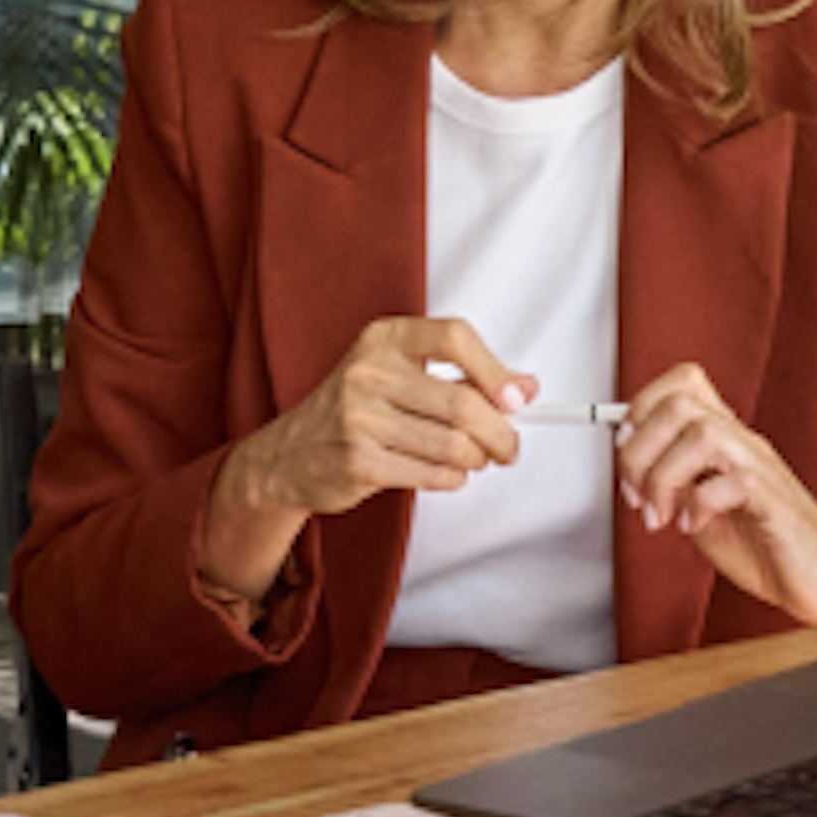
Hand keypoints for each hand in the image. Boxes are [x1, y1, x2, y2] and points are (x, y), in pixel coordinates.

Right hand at [195, 316, 533, 608]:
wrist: (290, 454)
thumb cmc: (356, 409)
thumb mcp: (402, 375)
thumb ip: (463, 376)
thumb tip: (526, 389)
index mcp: (383, 337)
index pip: (454, 337)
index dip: (495, 370)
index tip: (517, 399)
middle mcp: (369, 371)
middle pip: (462, 402)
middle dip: (500, 434)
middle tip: (508, 448)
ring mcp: (360, 417)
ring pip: (453, 446)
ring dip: (477, 461)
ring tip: (472, 460)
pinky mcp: (359, 461)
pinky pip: (434, 475)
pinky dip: (452, 479)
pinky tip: (444, 473)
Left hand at [613, 362, 816, 625]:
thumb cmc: (766, 543)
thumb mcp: (700, 508)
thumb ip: (673, 482)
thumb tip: (632, 469)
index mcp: (724, 438)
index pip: (682, 383)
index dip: (642, 406)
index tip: (628, 453)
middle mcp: (742, 442)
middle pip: (680, 402)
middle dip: (640, 448)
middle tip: (637, 493)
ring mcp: (759, 466)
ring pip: (700, 432)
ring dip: (663, 476)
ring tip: (660, 514)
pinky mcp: (773, 500)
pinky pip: (729, 481)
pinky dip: (696, 506)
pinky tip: (692, 527)